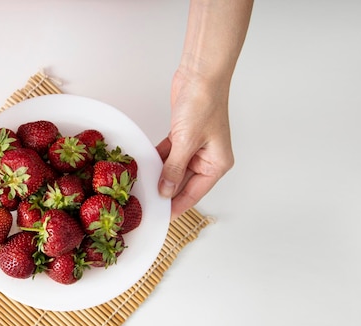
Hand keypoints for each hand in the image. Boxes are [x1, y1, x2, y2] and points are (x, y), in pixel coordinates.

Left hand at [156, 68, 234, 219]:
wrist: (200, 74)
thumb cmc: (203, 104)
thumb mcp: (186, 142)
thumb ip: (174, 169)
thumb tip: (165, 191)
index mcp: (217, 164)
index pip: (194, 193)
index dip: (176, 206)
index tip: (161, 217)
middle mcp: (208, 158)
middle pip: (183, 183)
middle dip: (165, 191)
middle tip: (146, 203)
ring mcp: (195, 147)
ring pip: (174, 169)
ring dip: (159, 175)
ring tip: (142, 188)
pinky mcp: (183, 136)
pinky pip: (168, 155)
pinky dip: (157, 160)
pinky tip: (144, 167)